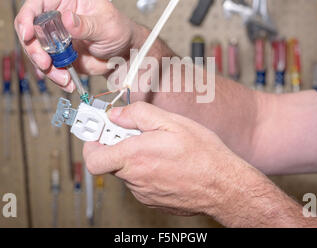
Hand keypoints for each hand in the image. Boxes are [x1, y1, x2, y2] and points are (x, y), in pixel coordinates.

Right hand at [14, 0, 142, 91]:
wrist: (125, 54)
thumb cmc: (120, 30)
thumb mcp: (106, 25)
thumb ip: (86, 24)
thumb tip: (66, 19)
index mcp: (68, 0)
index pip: (37, 2)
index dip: (27, 16)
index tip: (27, 34)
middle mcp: (58, 17)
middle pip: (31, 29)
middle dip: (34, 49)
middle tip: (45, 63)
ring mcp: (56, 37)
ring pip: (37, 51)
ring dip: (46, 67)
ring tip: (63, 78)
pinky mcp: (59, 55)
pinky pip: (49, 66)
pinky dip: (55, 76)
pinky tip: (67, 81)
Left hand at [82, 101, 256, 218]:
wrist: (224, 186)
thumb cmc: (202, 154)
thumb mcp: (171, 122)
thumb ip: (139, 115)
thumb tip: (116, 114)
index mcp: (134, 157)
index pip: (93, 158)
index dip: (92, 143)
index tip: (100, 130)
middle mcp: (135, 178)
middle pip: (112, 161)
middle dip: (119, 145)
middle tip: (138, 133)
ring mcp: (143, 193)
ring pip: (128, 171)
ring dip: (136, 158)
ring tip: (160, 147)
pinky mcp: (153, 201)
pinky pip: (141, 182)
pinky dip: (147, 171)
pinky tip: (168, 163)